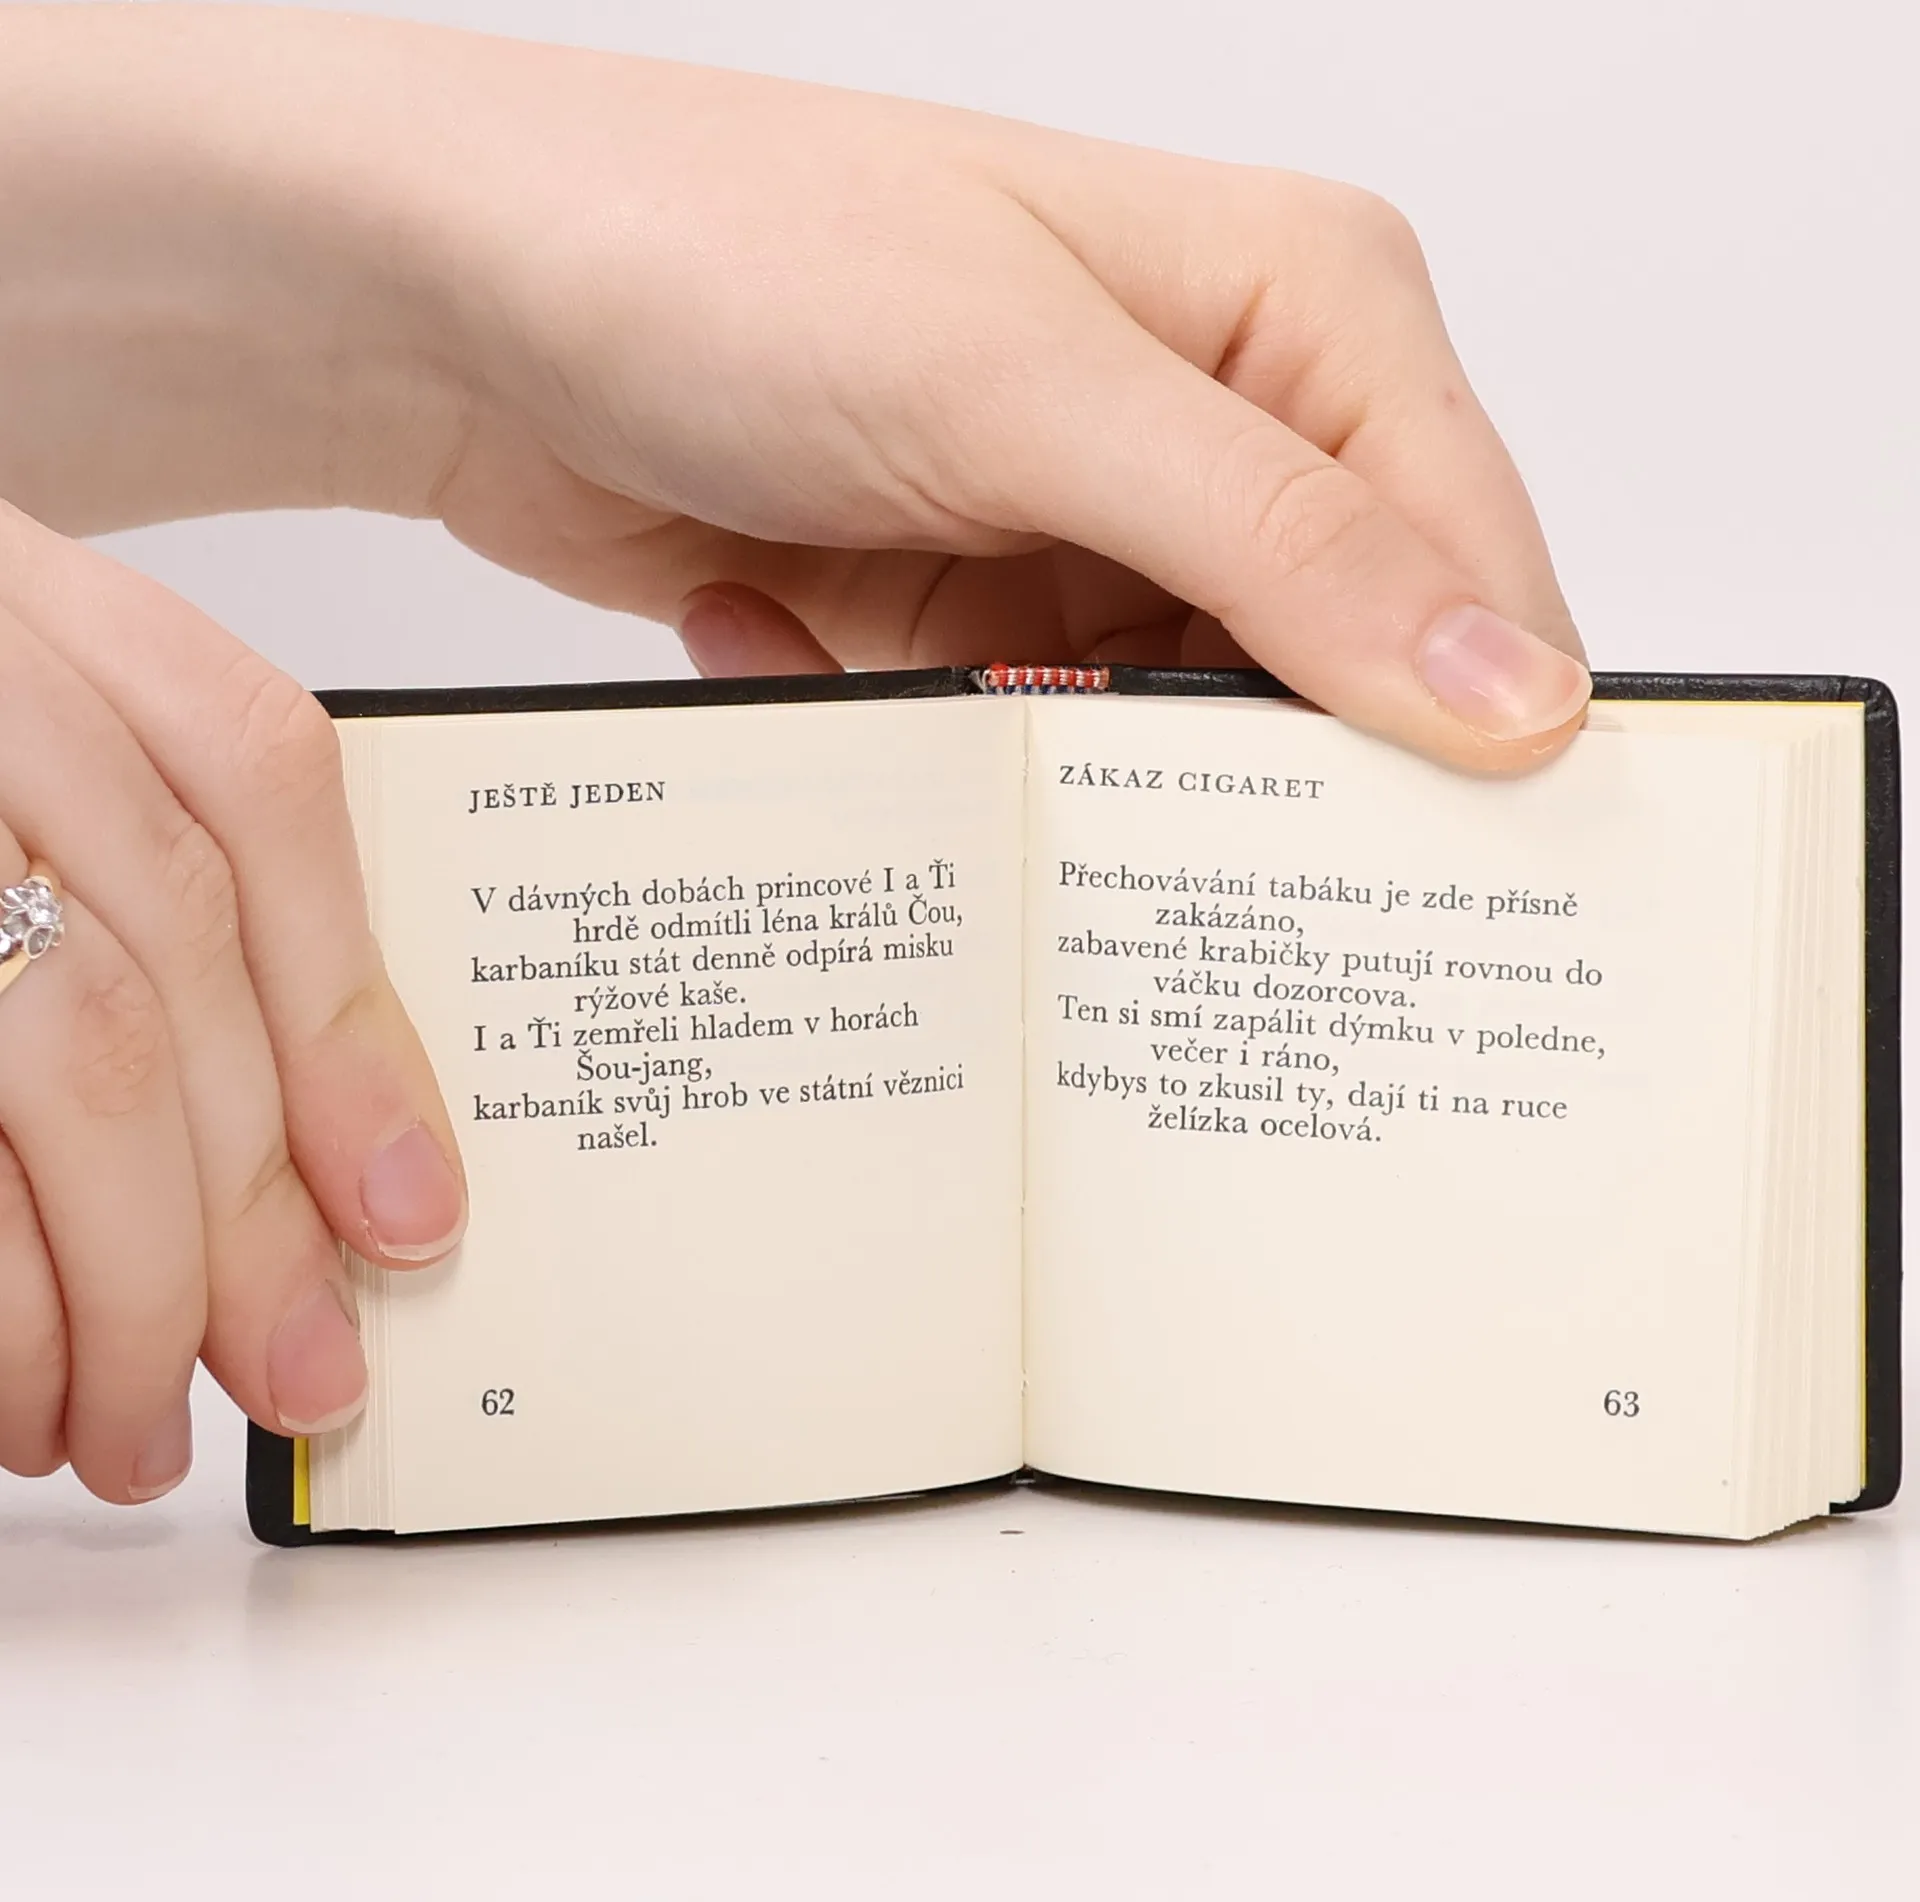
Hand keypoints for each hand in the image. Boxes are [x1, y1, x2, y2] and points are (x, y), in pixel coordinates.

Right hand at [0, 506, 463, 1500]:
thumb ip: (127, 883)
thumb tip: (323, 1147)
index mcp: (11, 591)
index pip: (254, 777)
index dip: (350, 1014)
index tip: (408, 1206)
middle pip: (168, 955)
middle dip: (249, 1208)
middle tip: (297, 1370)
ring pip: (63, 1054)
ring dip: (120, 1285)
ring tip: (130, 1427)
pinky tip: (4, 1393)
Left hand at [2, 9, 1585, 774]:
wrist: (466, 304)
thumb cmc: (725, 252)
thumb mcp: (1023, 387)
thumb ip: (1280, 542)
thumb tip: (1512, 693)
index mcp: (1305, 310)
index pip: (1473, 569)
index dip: (1465, 737)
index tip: (1422, 895)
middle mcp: (1223, 423)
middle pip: (1330, 680)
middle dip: (1222, 777)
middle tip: (1114, 829)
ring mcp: (1094, 527)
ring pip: (1167, 741)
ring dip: (1041, 764)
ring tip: (913, 702)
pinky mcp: (987, 607)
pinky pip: (1028, 747)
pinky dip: (919, 737)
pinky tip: (781, 627)